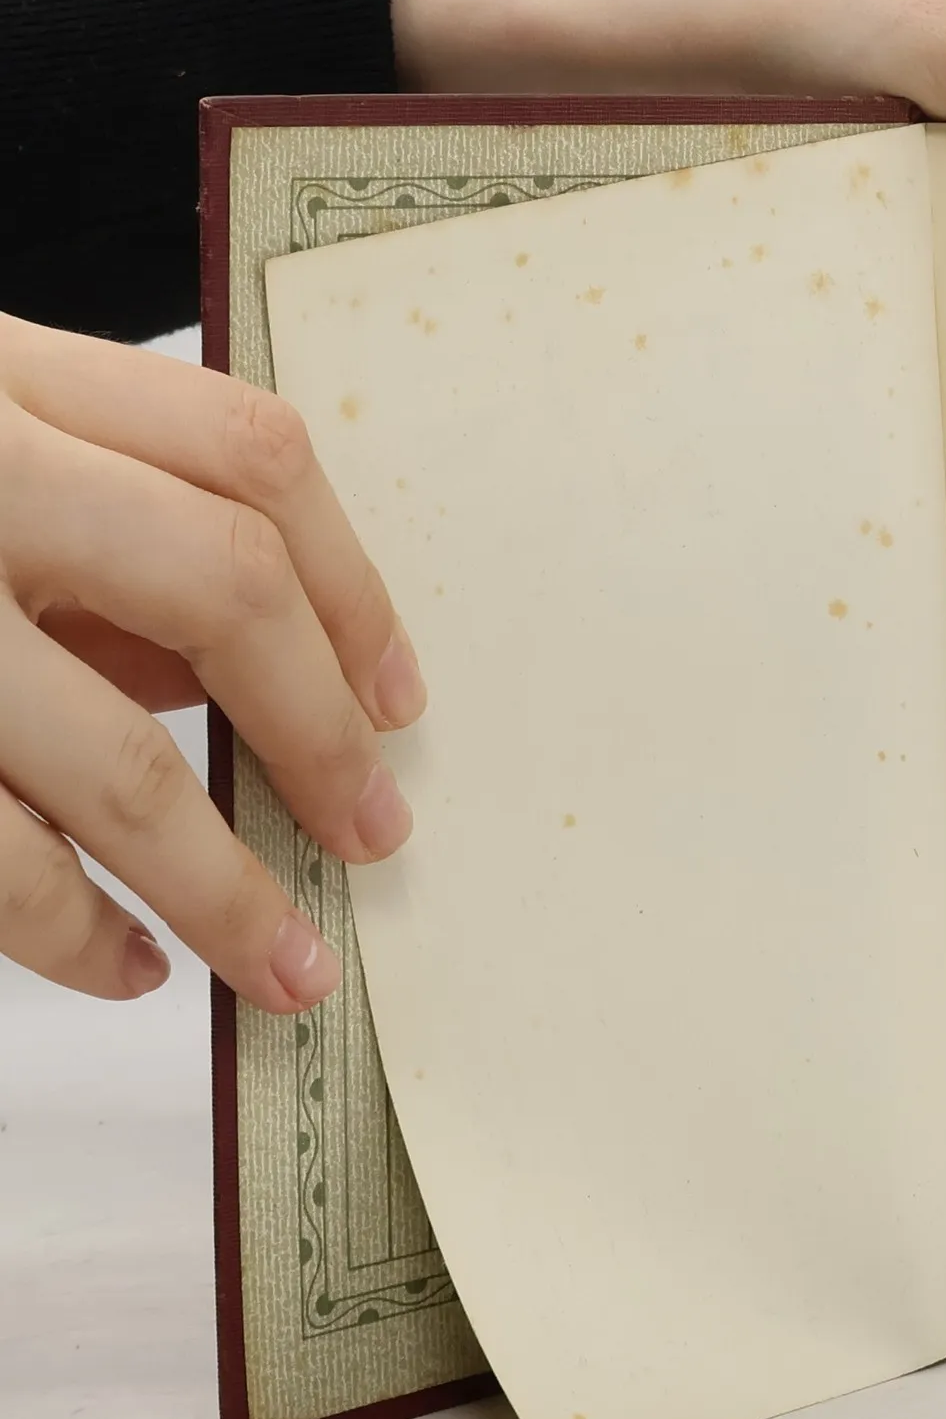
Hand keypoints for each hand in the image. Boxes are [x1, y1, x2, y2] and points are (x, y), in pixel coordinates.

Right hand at [0, 314, 423, 1008]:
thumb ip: (89, 533)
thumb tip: (256, 683)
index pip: (245, 453)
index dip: (352, 584)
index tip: (400, 700)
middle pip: (220, 586)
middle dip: (319, 733)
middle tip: (374, 836)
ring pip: (114, 764)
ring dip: (222, 888)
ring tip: (283, 965)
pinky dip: (72, 932)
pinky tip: (124, 966)